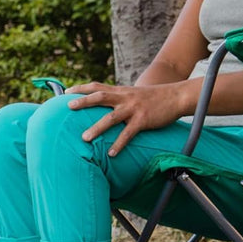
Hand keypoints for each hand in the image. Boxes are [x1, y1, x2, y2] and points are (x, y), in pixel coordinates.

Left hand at [64, 82, 186, 156]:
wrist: (177, 96)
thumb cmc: (153, 98)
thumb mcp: (133, 95)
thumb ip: (118, 99)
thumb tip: (103, 107)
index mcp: (121, 91)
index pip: (97, 86)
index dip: (81, 88)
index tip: (66, 92)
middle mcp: (124, 98)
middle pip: (100, 97)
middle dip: (83, 101)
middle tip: (68, 107)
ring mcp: (133, 109)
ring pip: (111, 117)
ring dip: (97, 128)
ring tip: (84, 138)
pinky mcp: (143, 120)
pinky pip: (128, 133)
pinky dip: (119, 144)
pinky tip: (111, 154)